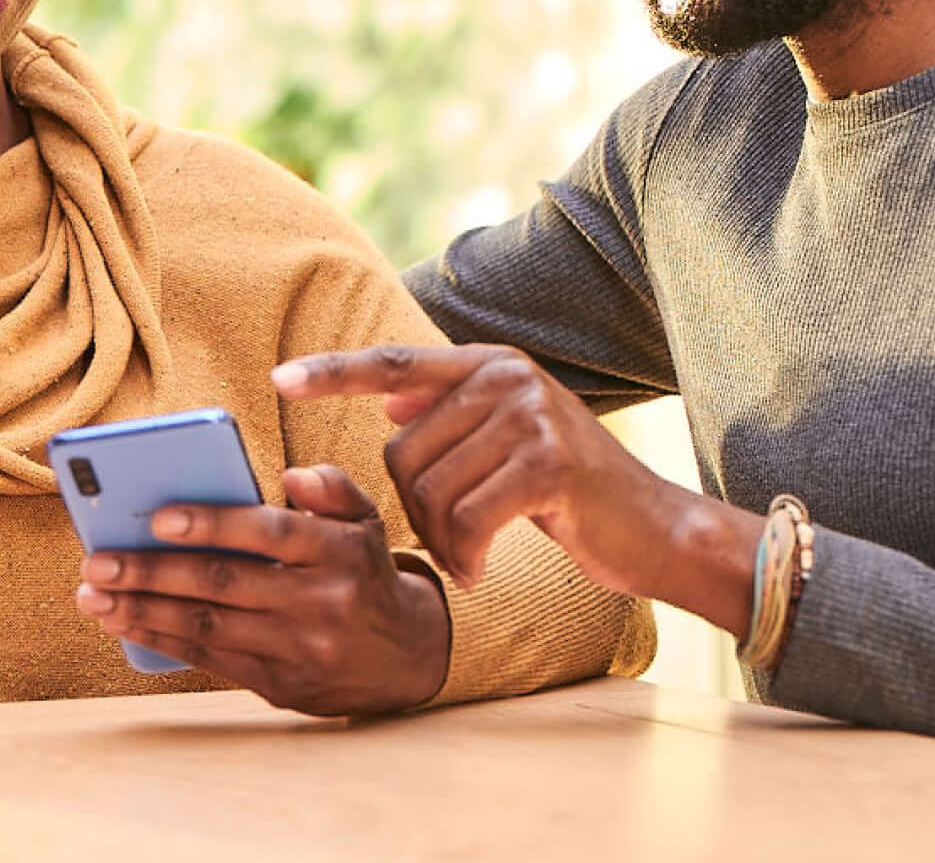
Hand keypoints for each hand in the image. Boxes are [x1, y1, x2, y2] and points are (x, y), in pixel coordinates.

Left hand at [70, 464, 450, 716]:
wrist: (407, 657)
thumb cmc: (363, 573)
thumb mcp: (365, 522)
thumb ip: (331, 489)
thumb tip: (291, 478)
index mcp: (340, 551)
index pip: (270, 532)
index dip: (212, 524)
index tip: (158, 518)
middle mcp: (320, 602)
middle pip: (226, 584)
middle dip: (154, 572)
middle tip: (99, 561)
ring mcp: (300, 649)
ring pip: (209, 626)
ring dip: (143, 611)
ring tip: (93, 596)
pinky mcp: (282, 686)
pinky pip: (213, 660)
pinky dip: (164, 641)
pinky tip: (126, 624)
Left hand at [276, 345, 757, 633]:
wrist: (653, 529)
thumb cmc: (570, 494)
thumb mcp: (510, 442)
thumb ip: (454, 418)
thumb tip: (391, 403)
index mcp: (489, 365)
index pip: (392, 364)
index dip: (334, 374)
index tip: (281, 381)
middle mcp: (507, 378)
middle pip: (403, 451)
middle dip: (416, 510)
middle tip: (455, 539)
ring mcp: (530, 416)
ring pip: (431, 489)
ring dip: (444, 541)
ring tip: (473, 555)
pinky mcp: (547, 465)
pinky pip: (468, 519)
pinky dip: (468, 556)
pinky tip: (484, 569)